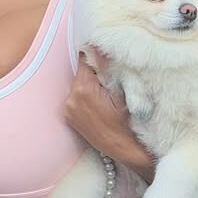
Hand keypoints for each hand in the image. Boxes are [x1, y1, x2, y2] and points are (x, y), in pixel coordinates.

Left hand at [64, 55, 154, 178]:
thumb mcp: (123, 91)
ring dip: (90, 83)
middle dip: (94, 71)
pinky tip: (99, 103)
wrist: (124, 149)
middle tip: (109, 77)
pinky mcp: (69, 117)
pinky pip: (77, 97)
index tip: (104, 54)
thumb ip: (109, 68)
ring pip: (79, 84)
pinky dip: (86, 95)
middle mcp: (71, 98)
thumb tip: (101, 48)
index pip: (85, 59)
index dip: (96, 55)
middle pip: (81, 72)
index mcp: (84, 89)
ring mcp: (68, 109)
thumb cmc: (128, 121)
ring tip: (106, 93)